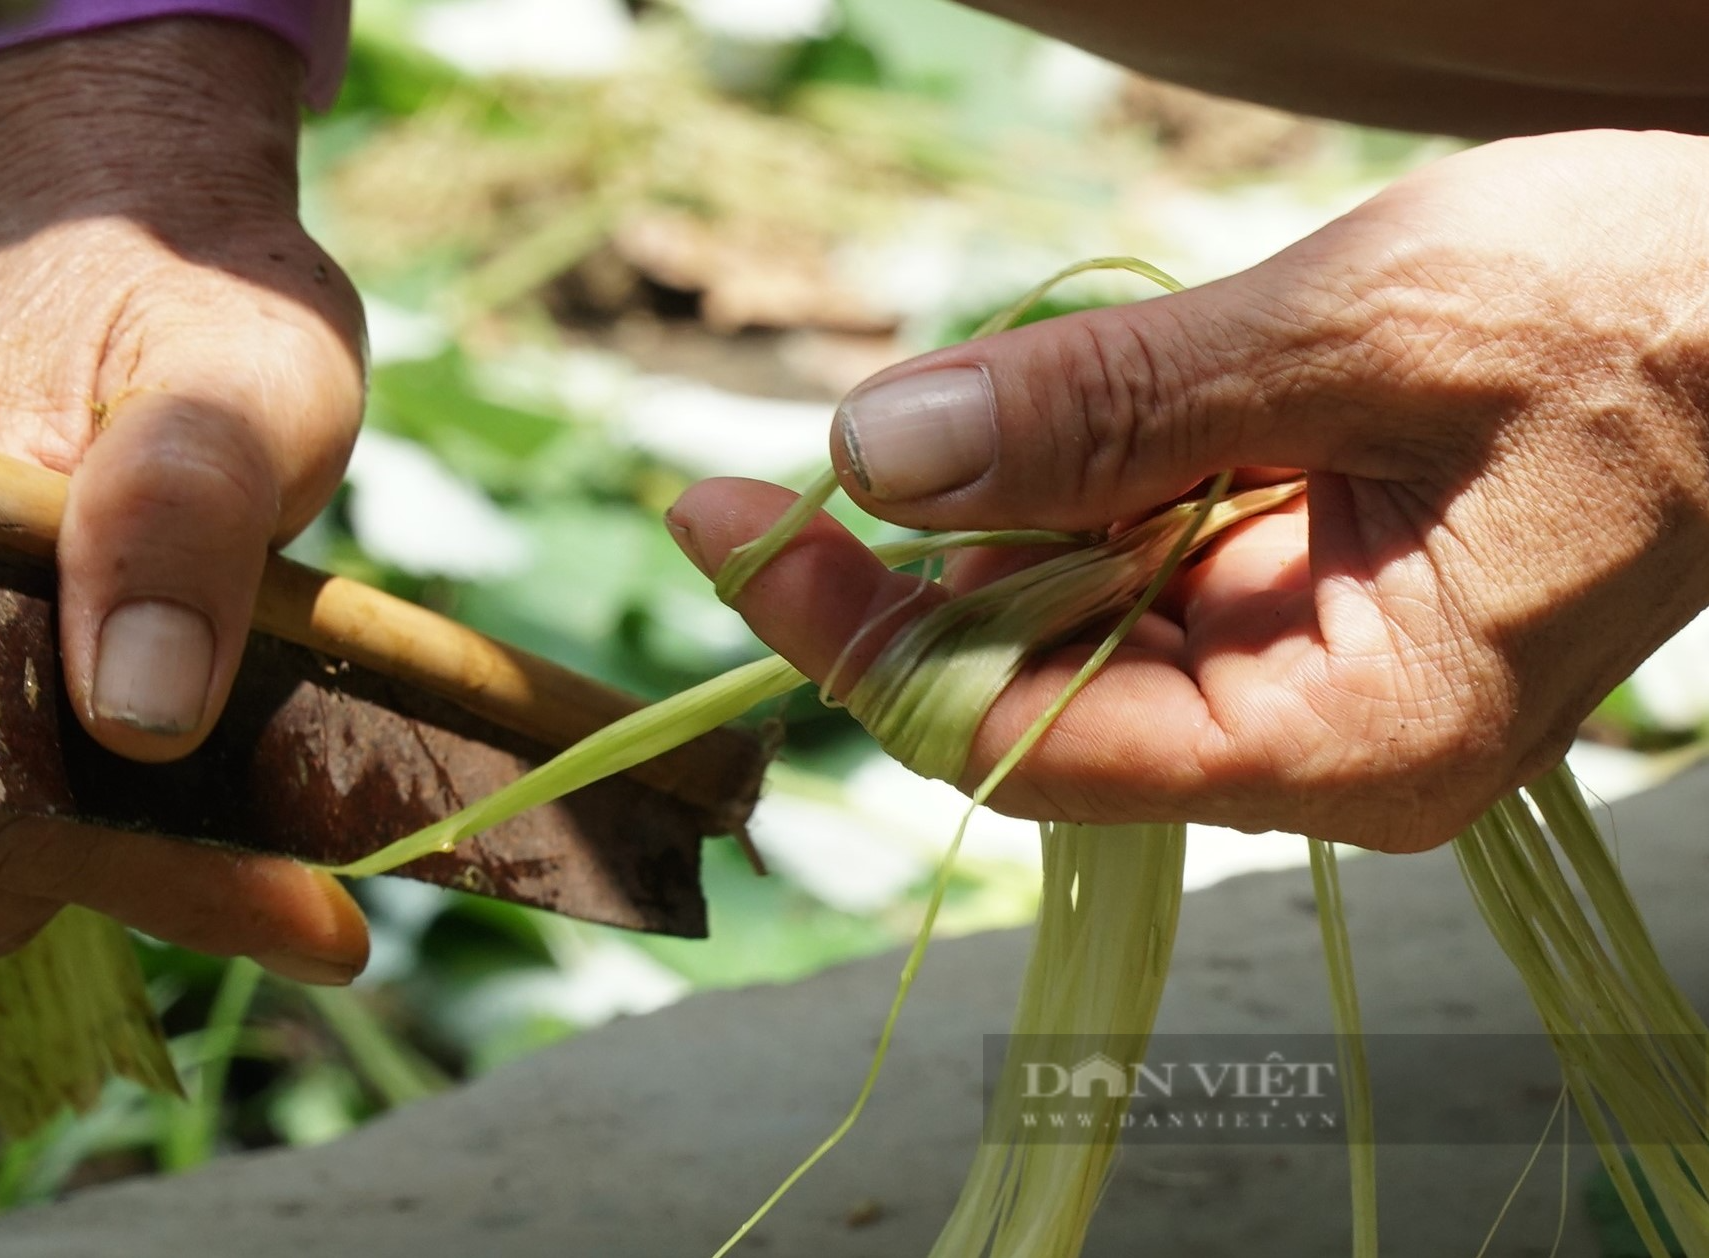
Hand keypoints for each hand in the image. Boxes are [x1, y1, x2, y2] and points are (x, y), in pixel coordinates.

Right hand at [0, 19, 370, 979]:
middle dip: (143, 888)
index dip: (169, 878)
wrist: (107, 209)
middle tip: (314, 907)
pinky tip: (176, 801)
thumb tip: (134, 723)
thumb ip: (183, 519)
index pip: (4, 793)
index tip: (321, 931)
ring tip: (262, 860)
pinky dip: (63, 812)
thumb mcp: (240, 373)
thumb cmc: (190, 282)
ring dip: (104, 862)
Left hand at [668, 130, 1708, 852]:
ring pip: (1065, 625)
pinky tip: (1026, 421)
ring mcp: (1304, 671)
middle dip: (892, 587)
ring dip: (974, 527)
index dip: (862, 645)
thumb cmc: (1638, 314)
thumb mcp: (1359, 333)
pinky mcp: (1296, 595)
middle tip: (748, 490)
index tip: (725, 535)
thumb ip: (1111, 405)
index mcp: (1351, 737)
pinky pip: (1128, 563)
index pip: (1030, 742)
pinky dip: (1060, 490)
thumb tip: (878, 447)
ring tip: (917, 422)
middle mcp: (1314, 740)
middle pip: (1028, 697)